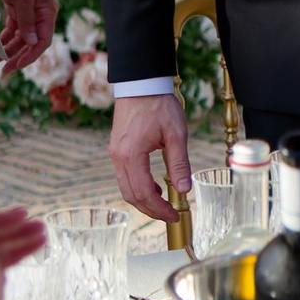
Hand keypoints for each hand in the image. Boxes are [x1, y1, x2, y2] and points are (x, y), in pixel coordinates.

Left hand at [0, 0, 55, 72]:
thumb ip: (27, 21)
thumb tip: (31, 43)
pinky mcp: (16, 10)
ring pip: (21, 38)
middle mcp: (40, 15)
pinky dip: (5, 39)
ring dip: (9, 50)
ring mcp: (28, 13)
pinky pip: (12, 30)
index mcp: (47, 12)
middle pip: (32, 43)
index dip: (31, 55)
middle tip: (5, 70)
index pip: (43, 40)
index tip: (17, 66)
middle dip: (19, 56)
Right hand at [111, 90, 190, 221]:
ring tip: (165, 204)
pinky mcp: (117, 150)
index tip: (176, 215)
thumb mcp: (175, 134)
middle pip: (131, 195)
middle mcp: (118, 158)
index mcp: (131, 155)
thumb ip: (179, 163)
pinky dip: (138, 187)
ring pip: (125, 188)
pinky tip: (155, 188)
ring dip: (144, 200)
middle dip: (151, 210)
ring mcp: (115, 154)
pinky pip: (125, 176)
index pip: (144, 193)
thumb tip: (185, 190)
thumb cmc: (159, 105)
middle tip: (171, 215)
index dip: (159, 209)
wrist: (140, 84)